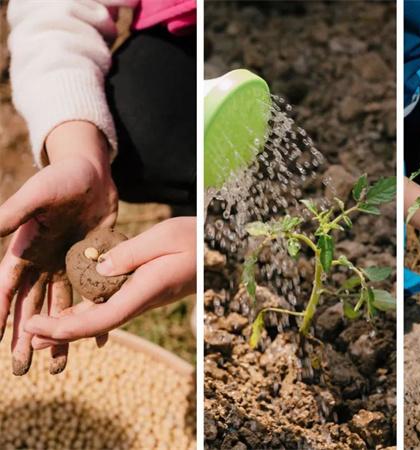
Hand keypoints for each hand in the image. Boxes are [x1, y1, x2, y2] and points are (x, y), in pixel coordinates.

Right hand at [0, 121, 117, 374]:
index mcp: (24, 249)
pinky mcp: (91, 263)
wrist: (94, 174)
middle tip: (22, 369)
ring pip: (59, 307)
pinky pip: (90, 294)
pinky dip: (92, 312)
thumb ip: (15, 214)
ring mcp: (66, 264)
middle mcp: (42, 262)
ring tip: (58, 365)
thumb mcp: (37, 195)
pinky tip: (98, 336)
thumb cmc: (62, 179)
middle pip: (31, 306)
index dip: (1, 312)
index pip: (7, 287)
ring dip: (59, 333)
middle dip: (26, 336)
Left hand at [25, 217, 196, 347]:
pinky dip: (88, 312)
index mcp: (147, 289)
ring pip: (103, 318)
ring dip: (71, 325)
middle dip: (61, 331)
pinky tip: (73, 311)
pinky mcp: (143, 291)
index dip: (68, 328)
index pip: (103, 318)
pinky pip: (111, 306)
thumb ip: (131, 252)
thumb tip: (99, 268)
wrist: (218, 248)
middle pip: (98, 325)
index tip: (38, 326)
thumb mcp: (164, 236)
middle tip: (28, 332)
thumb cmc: (195, 239)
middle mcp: (143, 300)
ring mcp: (143, 298)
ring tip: (41, 326)